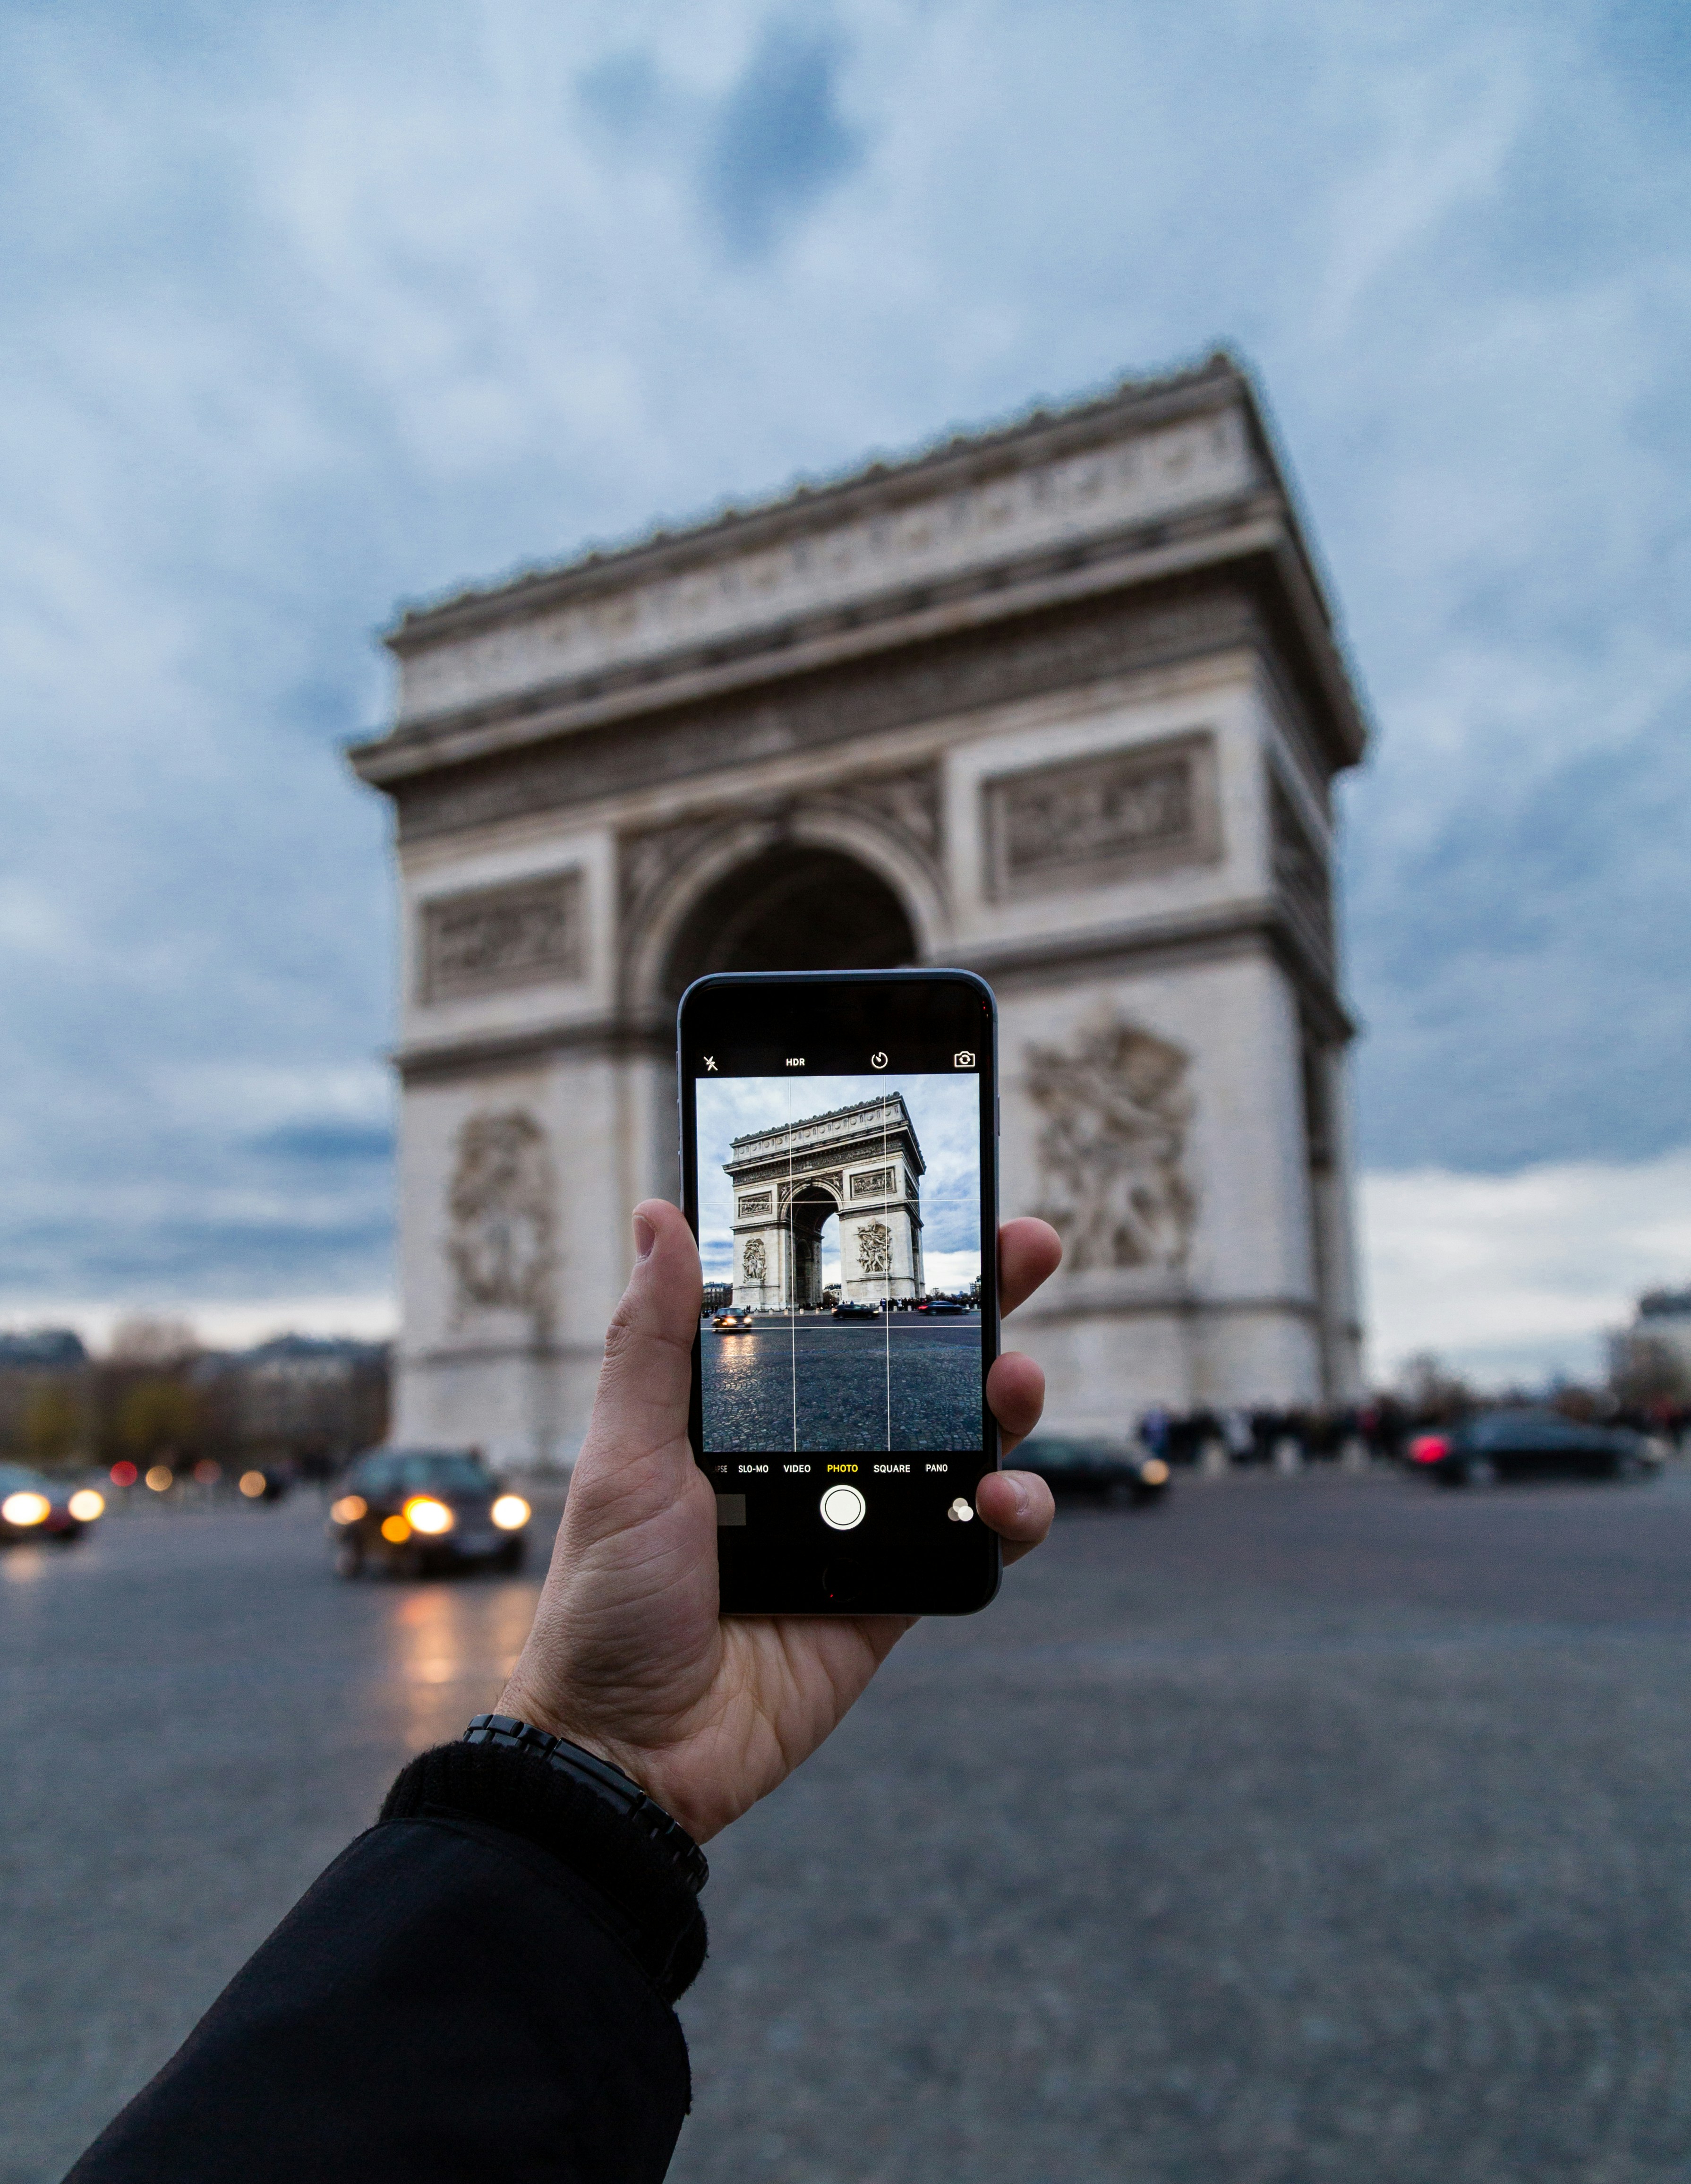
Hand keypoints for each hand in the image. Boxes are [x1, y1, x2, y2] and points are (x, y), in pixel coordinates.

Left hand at [498, 1200, 1061, 1842]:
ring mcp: (861, 1521)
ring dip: (1008, 1402)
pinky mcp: (897, 1589)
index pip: (827, 1315)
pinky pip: (975, 1538)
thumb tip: (659, 1216)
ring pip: (962, 1440)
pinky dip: (1008, 1512)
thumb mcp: (622, 1459)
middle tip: (1027, 1250)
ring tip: (1014, 1384)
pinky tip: (1000, 1498)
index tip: (935, 1205)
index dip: (884, 1261)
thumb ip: (651, 1342)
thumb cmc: (606, 1603)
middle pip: (914, 1363)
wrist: (630, 1751)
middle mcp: (811, 1454)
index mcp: (744, 1412)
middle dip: (980, 1304)